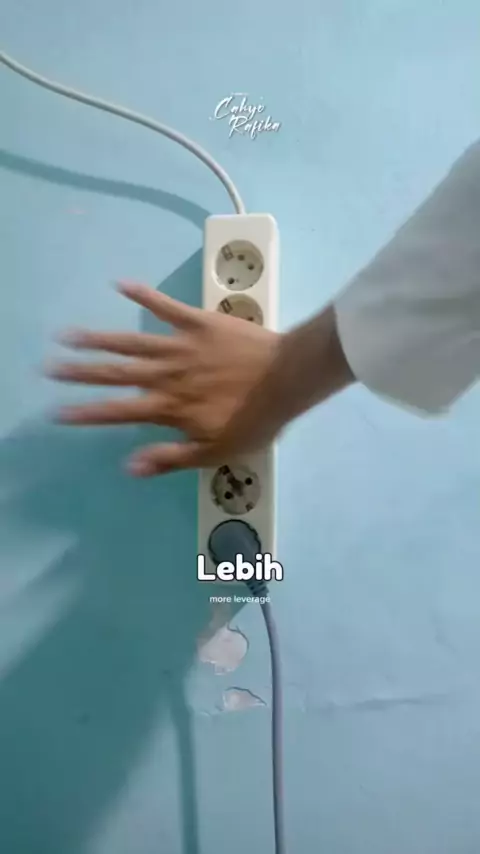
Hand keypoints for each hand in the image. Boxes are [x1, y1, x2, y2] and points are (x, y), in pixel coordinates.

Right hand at [48, 282, 288, 475]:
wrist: (288, 378)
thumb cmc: (255, 419)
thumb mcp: (215, 451)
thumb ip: (171, 458)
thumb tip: (129, 466)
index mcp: (168, 407)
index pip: (118, 411)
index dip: (87, 413)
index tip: (58, 411)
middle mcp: (166, 375)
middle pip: (115, 373)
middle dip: (80, 372)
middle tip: (48, 366)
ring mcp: (180, 346)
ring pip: (132, 342)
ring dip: (99, 338)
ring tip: (69, 334)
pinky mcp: (198, 322)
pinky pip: (167, 307)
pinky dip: (145, 295)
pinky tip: (122, 284)